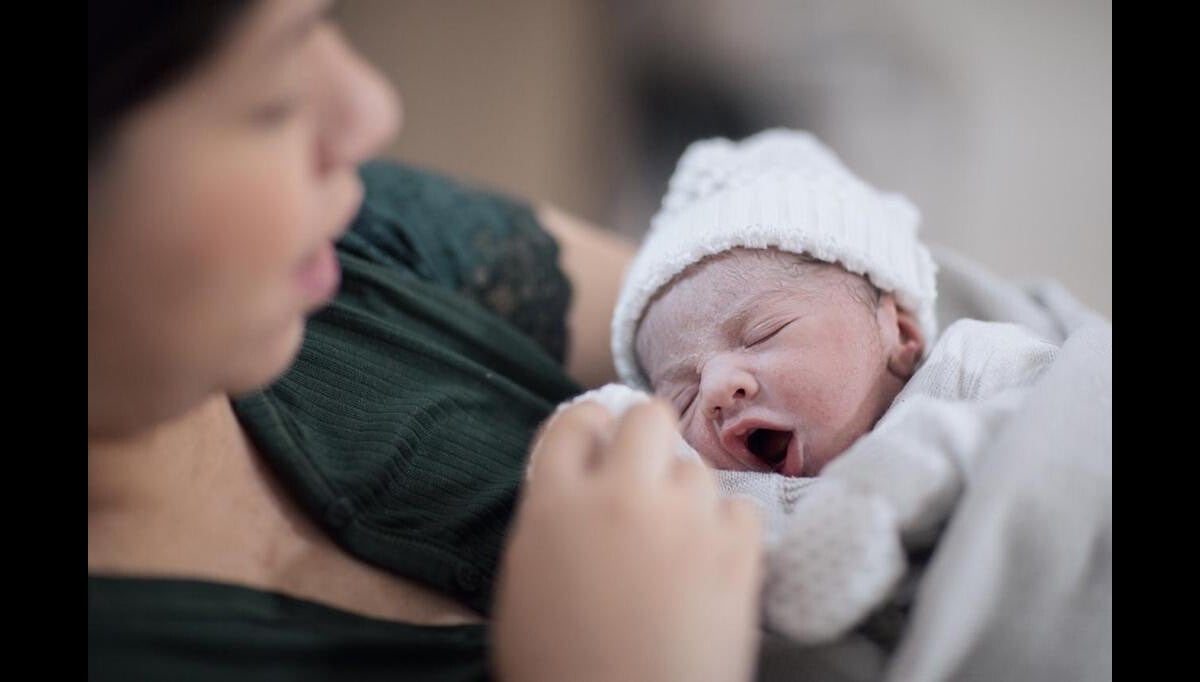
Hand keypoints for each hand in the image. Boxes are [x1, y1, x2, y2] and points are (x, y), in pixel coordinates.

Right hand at [492, 400, 763, 681]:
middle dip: (646, 439)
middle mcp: (621, 496)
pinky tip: (708, 564)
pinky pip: (740, 510)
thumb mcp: (524, 585)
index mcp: (555, 504)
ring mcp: (683, 520)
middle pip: (647, 417)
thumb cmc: (560, 668)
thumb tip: (576, 485)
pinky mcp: (734, 553)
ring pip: (696, 468)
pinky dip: (726, 530)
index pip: (575, 421)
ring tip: (675, 540)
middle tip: (644, 477)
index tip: (600, 443)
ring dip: (685, 494)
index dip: (590, 428)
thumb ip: (549, 520)